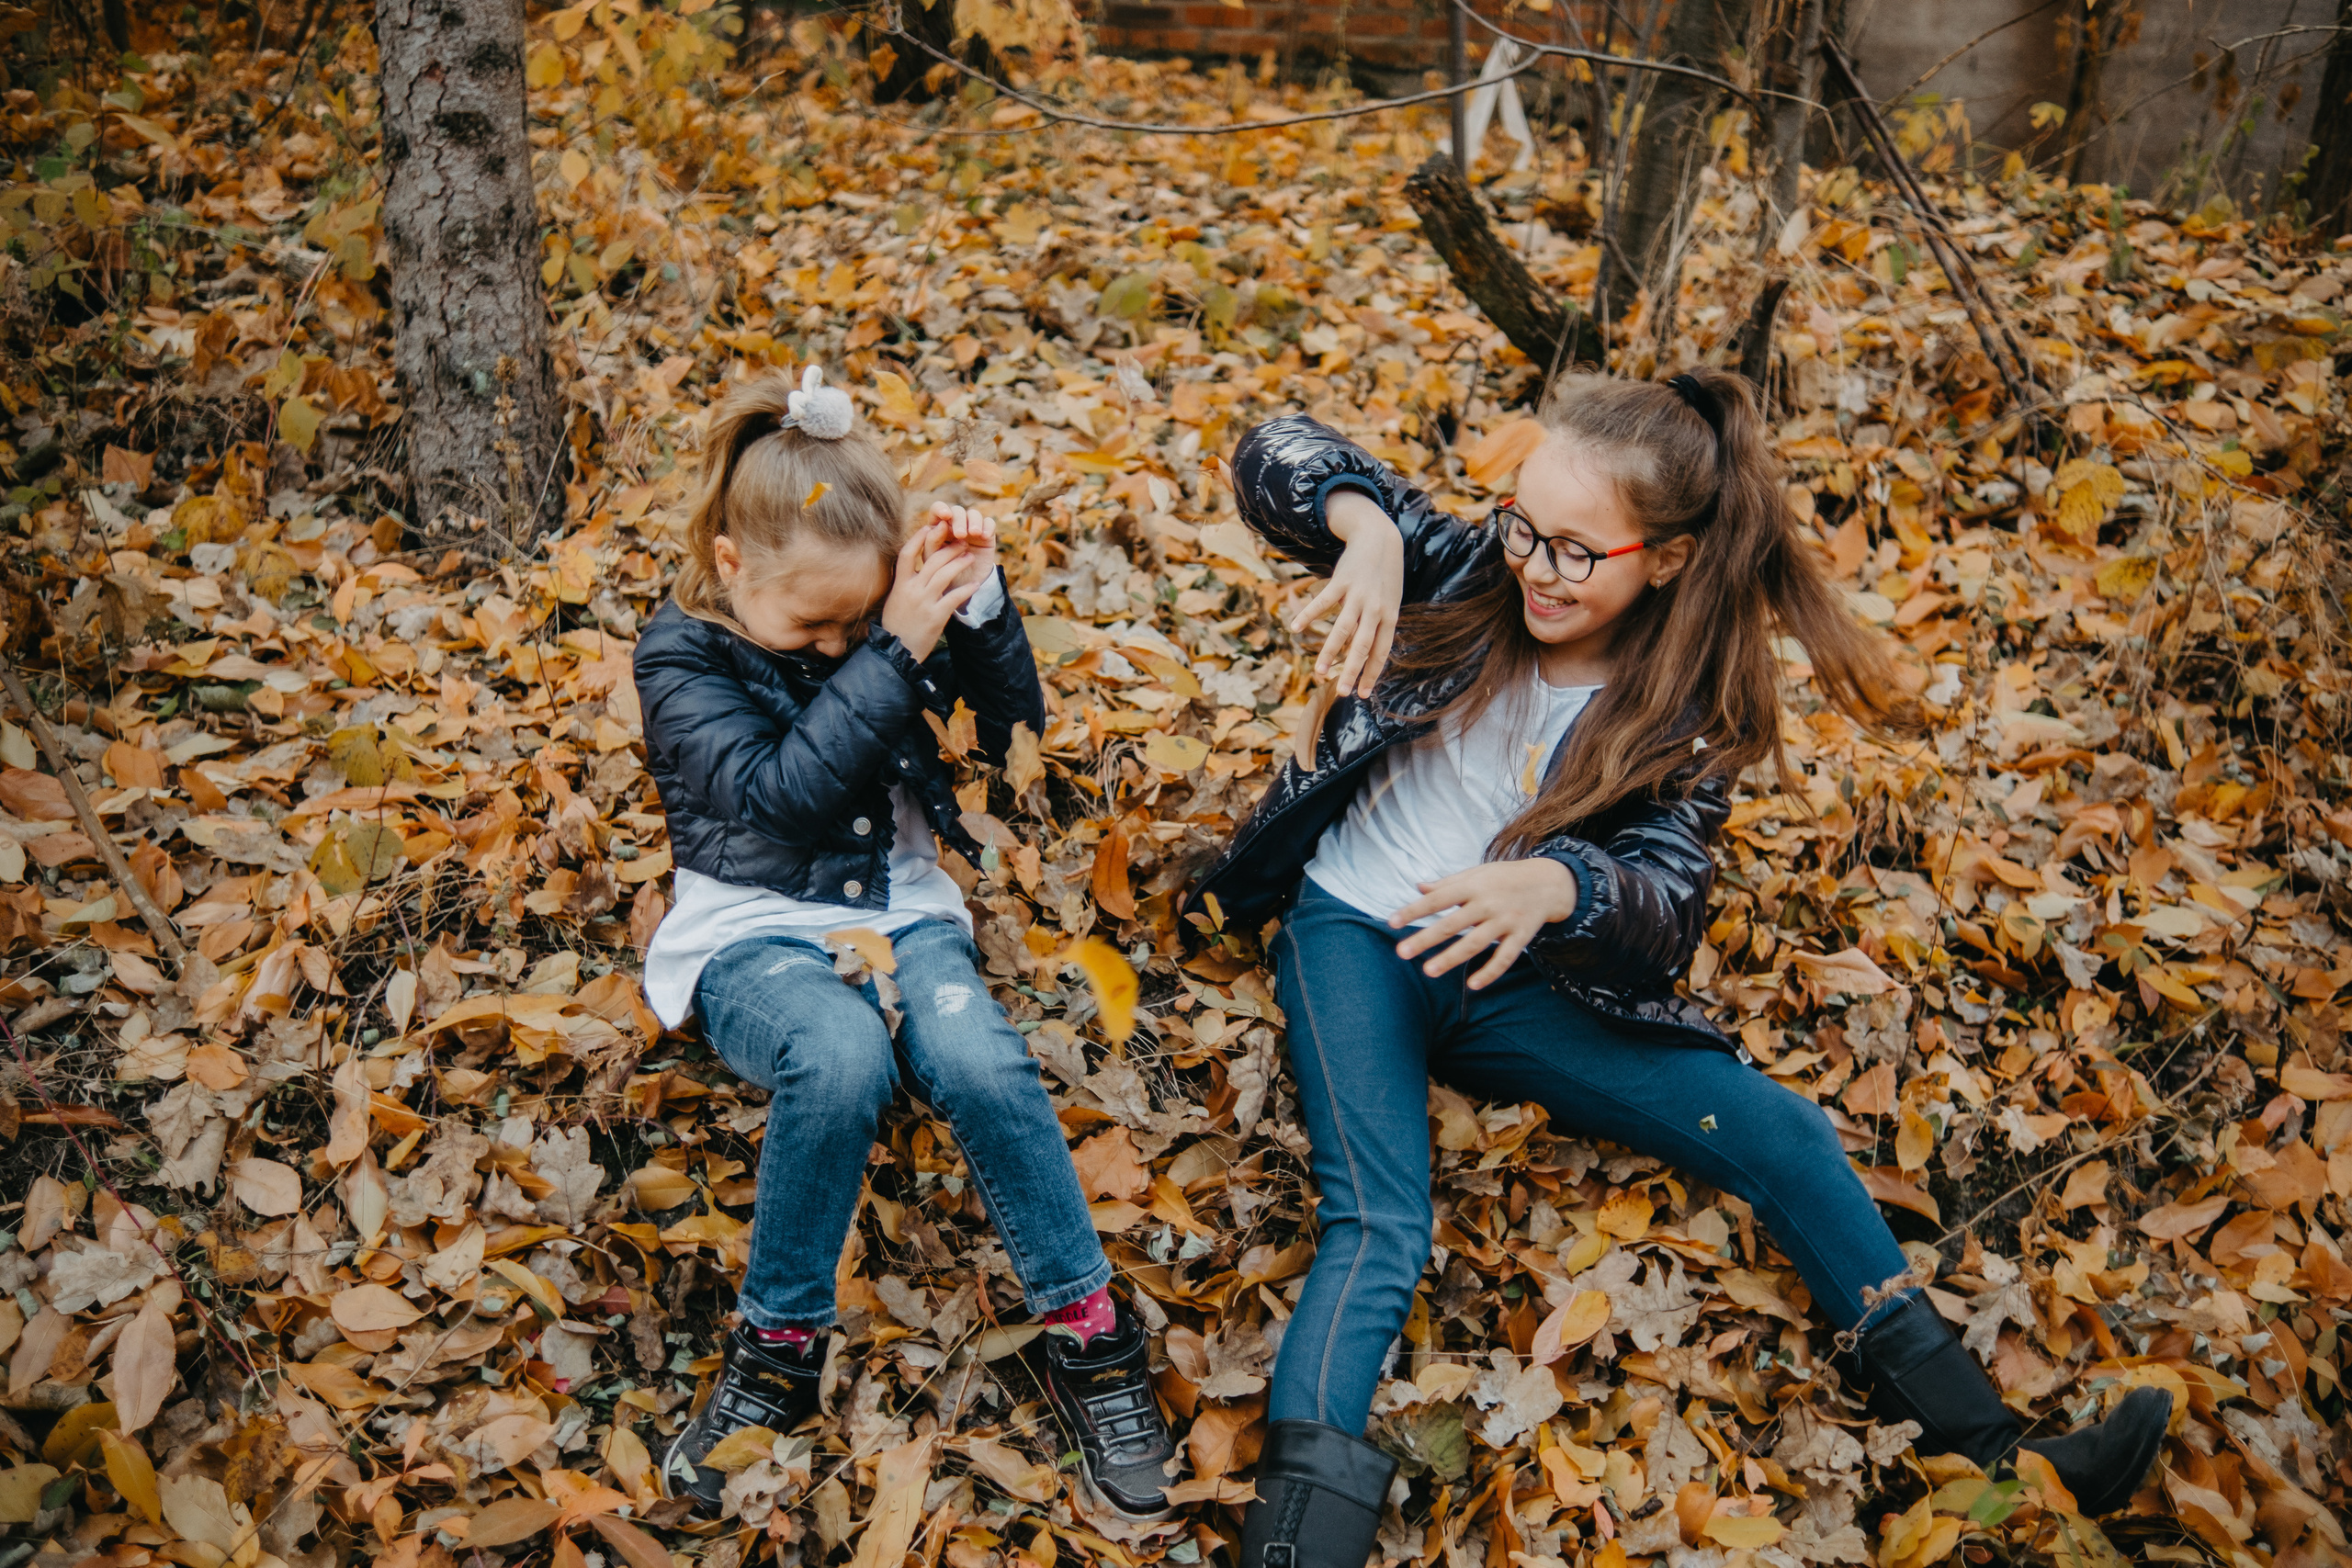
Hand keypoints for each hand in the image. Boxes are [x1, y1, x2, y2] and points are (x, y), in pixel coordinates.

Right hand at [882, 521, 987, 660]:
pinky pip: (955, 597)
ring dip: (960, 562)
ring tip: (971, 556)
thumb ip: (904, 584)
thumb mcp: (895, 600)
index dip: (919, 538)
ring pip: (945, 574)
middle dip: (949, 547)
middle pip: (932, 560)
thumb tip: (913, 569)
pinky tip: (976, 583)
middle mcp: (912, 590)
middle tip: (962, 541)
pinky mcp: (936, 616)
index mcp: (900, 584)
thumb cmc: (896, 627)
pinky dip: (967, 589)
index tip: (931, 526)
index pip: (907, 553)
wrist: (896, 652)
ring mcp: (924, 602)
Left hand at [925, 501, 999, 593]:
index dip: (941, 508)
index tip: (945, 516)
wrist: (962, 589)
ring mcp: (971, 529)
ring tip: (974, 534)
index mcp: (938, 527)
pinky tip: (984, 536)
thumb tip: (940, 524)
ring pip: (973, 514)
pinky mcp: (986, 535)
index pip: (938, 509)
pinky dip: (987, 526)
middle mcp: (955, 525)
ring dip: (974, 521)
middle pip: (957, 511)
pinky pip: (989, 523)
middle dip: (959, 520)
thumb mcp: (932, 559)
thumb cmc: (941, 573)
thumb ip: (932, 541)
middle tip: (960, 535)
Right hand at [1289, 489, 1402, 697]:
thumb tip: (1363, 648)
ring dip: (1329, 652)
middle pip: (1363, 646)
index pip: (1381, 651)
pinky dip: (1309, 616)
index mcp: (1390, 616)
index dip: (1372, 673)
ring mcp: (1359, 595)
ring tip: (1318, 672)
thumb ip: (1378, 623)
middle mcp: (1376, 608)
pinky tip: (1295, 629)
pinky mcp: (1342, 582)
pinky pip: (1323, 602)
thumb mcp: (1389, 600)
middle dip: (1352, 672)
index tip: (1362, 694)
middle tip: (1343, 693)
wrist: (1380, 538)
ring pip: (1343, 630)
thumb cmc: (1384, 574)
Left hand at [1390, 859, 1577, 989]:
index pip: (1438, 899)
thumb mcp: (1476, 874)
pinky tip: (1472, 985)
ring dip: (1451, 958)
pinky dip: (1490, 972)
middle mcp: (1487, 903)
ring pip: (1475, 943)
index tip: (1392, 922)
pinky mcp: (1522, 935)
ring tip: (1428, 971)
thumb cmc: (1504, 878)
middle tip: (1402, 952)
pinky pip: (1505, 957)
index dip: (1414, 910)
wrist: (1549, 882)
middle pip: (1452, 924)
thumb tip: (1418, 888)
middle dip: (1426, 938)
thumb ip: (1447, 884)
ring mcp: (1506, 920)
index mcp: (1472, 886)